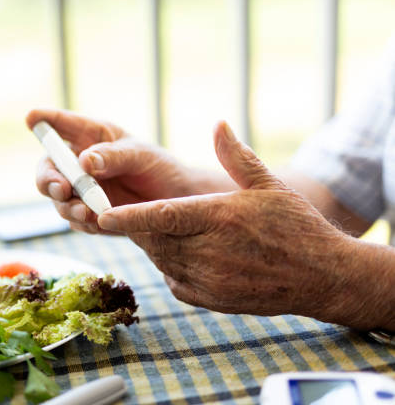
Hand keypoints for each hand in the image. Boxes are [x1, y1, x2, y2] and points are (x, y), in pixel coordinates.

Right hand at [28, 109, 195, 233]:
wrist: (176, 203)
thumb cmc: (159, 167)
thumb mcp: (140, 155)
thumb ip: (112, 156)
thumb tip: (84, 161)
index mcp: (91, 137)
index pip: (62, 125)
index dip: (45, 120)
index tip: (32, 117)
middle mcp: (79, 163)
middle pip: (48, 169)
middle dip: (49, 179)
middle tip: (62, 188)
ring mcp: (81, 191)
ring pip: (59, 198)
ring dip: (66, 205)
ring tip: (85, 212)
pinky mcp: (87, 215)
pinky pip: (75, 220)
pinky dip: (82, 221)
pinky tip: (96, 222)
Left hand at [98, 121, 380, 328]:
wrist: (323, 277)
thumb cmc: (297, 227)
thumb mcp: (270, 185)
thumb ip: (237, 157)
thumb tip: (218, 124)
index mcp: (219, 219)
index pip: (163, 216)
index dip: (129, 216)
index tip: (101, 214)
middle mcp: (208, 252)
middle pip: (154, 237)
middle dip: (135, 224)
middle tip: (123, 208)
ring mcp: (207, 280)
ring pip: (160, 258)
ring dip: (151, 242)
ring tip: (155, 227)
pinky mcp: (207, 299)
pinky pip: (173, 279)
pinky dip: (169, 264)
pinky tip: (182, 251)